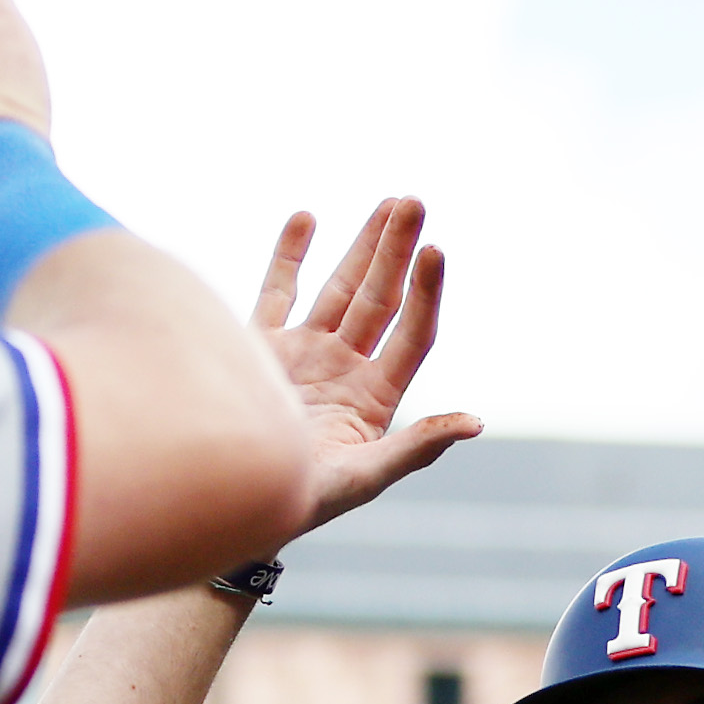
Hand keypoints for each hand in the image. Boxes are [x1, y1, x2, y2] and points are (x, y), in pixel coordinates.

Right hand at [249, 198, 474, 534]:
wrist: (227, 500)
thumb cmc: (300, 502)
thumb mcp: (362, 479)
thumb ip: (415, 448)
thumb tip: (475, 423)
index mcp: (374, 397)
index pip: (410, 334)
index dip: (425, 294)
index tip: (434, 252)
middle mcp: (344, 368)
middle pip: (380, 299)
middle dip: (396, 251)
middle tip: (414, 202)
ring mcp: (304, 353)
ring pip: (340, 288)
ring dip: (363, 245)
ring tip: (391, 202)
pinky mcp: (260, 346)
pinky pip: (278, 291)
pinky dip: (291, 255)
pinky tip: (309, 217)